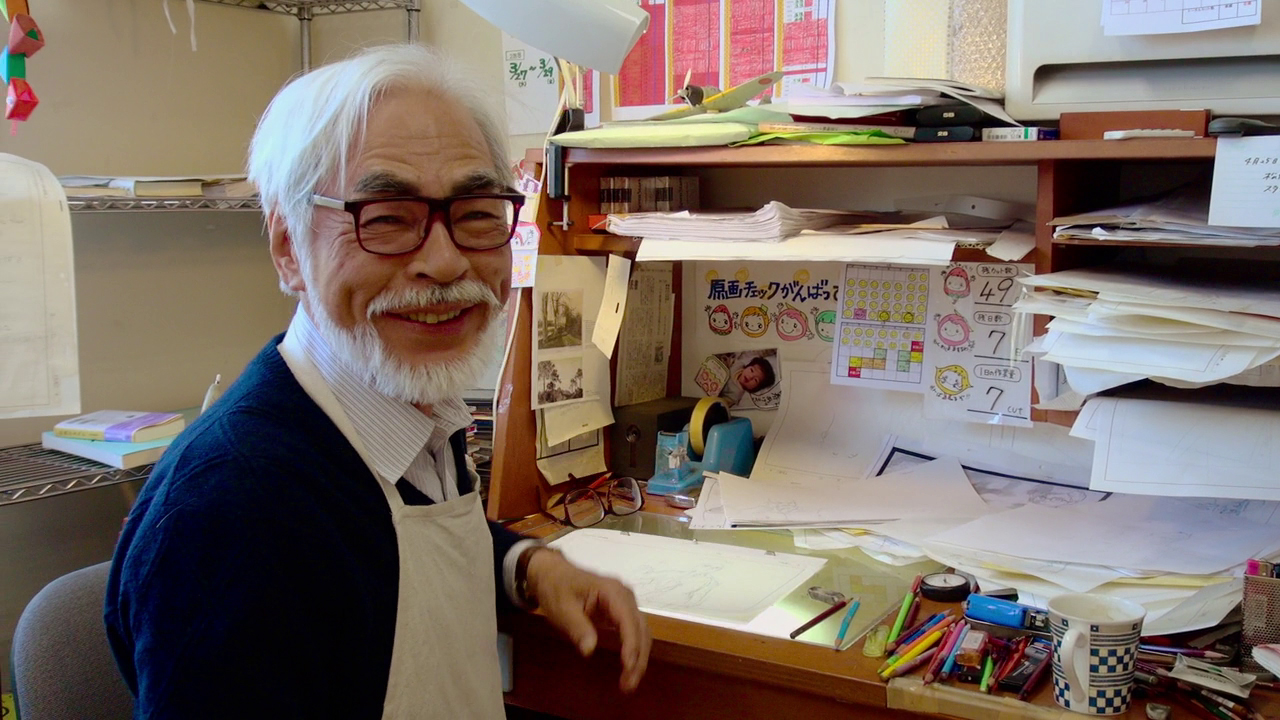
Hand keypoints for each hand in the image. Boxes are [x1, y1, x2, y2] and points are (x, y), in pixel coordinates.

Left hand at [525, 548, 650, 692]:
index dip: (631, 644)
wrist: (552, 573)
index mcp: (612, 592)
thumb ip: (578, 628)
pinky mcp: (621, 611)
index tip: (628, 666)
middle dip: (638, 657)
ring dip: (639, 657)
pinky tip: (629, 666)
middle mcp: (625, 596)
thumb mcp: (562, 608)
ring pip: (641, 632)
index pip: (628, 620)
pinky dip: (634, 649)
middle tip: (629, 684)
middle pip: (640, 629)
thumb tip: (589, 650)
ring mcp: (625, 603)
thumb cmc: (557, 588)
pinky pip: (634, 631)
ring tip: (630, 681)